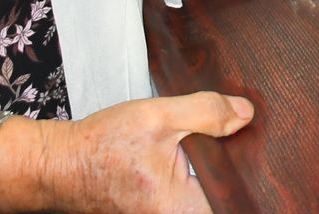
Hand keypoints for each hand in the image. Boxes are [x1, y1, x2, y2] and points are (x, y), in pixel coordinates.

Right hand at [13, 91, 252, 212]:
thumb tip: (246, 115)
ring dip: (214, 169)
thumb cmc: (101, 145)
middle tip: (236, 133)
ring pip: (207, 194)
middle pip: (223, 196)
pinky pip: (191, 195)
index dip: (250, 173)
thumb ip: (205, 113)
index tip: (260, 149)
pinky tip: (197, 152)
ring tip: (218, 138)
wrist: (58, 164)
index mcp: (181, 210)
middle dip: (232, 166)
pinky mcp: (158, 212)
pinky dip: (198, 174)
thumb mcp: (157, 118)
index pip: (234, 200)